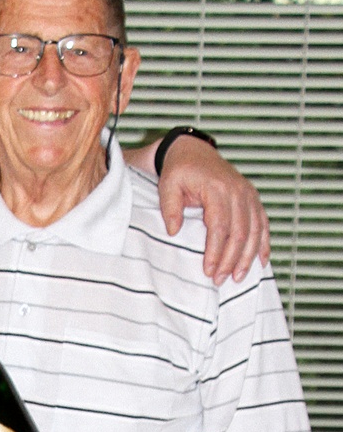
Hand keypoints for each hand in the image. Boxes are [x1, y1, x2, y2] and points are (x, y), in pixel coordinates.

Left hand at [157, 136, 270, 283]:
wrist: (193, 152)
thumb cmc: (179, 170)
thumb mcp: (167, 185)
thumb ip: (170, 208)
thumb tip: (173, 232)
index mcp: (217, 188)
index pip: (219, 226)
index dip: (215, 251)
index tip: (208, 270)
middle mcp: (238, 191)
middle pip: (239, 233)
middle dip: (230, 260)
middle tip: (219, 279)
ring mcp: (248, 194)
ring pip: (254, 231)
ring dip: (247, 257)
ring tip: (237, 277)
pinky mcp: (252, 198)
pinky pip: (263, 224)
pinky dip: (263, 243)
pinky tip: (261, 261)